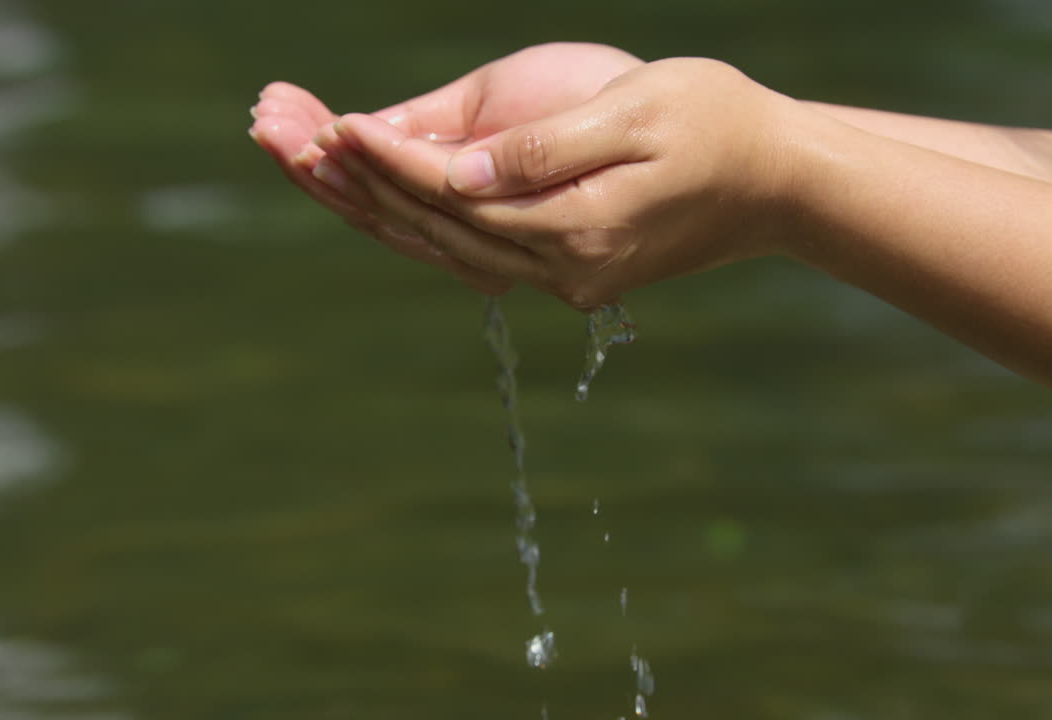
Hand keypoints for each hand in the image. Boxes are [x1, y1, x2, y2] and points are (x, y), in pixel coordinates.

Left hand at [316, 58, 814, 307]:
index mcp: (578, 229)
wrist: (773, 181)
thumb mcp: (636, 113)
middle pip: (433, 229)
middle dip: (354, 182)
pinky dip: (416, 222)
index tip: (331, 123)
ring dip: (372, 204)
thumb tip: (458, 172)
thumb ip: (545, 149)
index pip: (455, 194)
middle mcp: (561, 269)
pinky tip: (374, 196)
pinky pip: (470, 250)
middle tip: (278, 133)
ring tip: (305, 158)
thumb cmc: (713, 124)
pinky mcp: (565, 270)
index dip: (390, 158)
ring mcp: (563, 278)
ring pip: (443, 246)